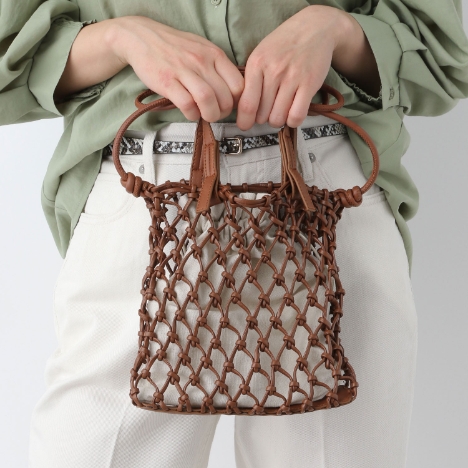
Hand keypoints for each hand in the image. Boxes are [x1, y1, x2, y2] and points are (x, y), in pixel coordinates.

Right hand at [109, 16, 244, 121]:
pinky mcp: (167, 82)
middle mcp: (202, 61)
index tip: (229, 106)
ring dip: (210, 115)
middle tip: (216, 113)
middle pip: (225, 97)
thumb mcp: (202, 48)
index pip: (238, 85)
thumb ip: (218, 67)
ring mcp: (184, 71)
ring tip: (204, 115)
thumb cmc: (174, 47)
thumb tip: (233, 91)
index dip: (237, 102)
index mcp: (214, 54)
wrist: (142, 37)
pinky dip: (192, 114)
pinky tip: (190, 112)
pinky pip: (187, 104)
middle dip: (223, 112)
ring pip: (208, 101)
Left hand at [235, 6, 375, 130]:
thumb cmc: (284, 44)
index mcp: (256, 64)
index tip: (245, 125)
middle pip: (262, 115)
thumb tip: (241, 108)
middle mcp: (273, 71)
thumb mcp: (260, 55)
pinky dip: (293, 121)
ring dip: (277, 120)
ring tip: (280, 111)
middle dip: (263, 118)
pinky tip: (292, 114)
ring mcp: (292, 78)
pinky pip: (296, 116)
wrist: (314, 28)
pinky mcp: (309, 84)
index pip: (246, 103)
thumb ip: (250, 79)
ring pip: (278, 118)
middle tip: (268, 111)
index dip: (244, 120)